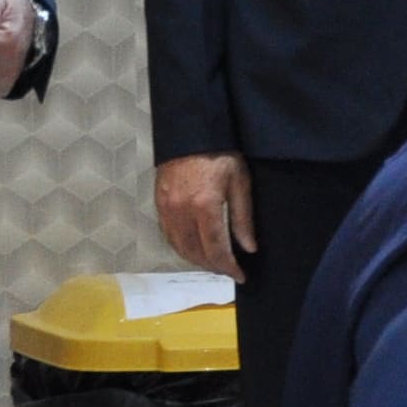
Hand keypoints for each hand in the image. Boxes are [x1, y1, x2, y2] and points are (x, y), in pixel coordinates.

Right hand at [155, 152, 254, 280]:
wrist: (190, 130)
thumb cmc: (219, 153)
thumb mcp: (239, 181)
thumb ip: (242, 218)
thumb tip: (248, 248)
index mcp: (204, 206)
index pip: (216, 250)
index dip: (228, 267)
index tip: (240, 275)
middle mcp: (181, 211)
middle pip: (195, 253)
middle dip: (213, 266)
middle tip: (228, 270)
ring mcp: (166, 208)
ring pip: (180, 247)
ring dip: (197, 260)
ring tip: (213, 262)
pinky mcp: (159, 204)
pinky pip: (169, 235)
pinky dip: (182, 247)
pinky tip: (194, 246)